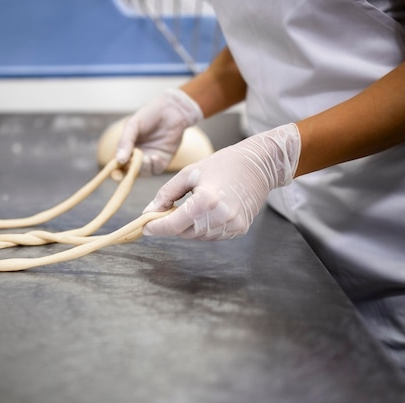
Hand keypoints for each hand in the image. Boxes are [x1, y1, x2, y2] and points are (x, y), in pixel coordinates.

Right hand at [116, 89, 202, 175]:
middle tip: (132, 161)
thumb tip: (119, 160)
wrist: (172, 110)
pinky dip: (153, 166)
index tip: (116, 175)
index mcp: (125, 147)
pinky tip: (154, 157)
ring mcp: (149, 159)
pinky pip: (155, 170)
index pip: (117, 164)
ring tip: (145, 157)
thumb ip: (125, 141)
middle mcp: (136, 156)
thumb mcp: (133, 125)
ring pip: (141, 172)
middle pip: (128, 171)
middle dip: (129, 170)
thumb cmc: (149, 115)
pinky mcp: (162, 161)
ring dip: (141, 168)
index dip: (115, 172)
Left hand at [142, 123, 300, 239]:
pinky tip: (207, 211)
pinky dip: (203, 227)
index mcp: (206, 201)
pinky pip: (212, 235)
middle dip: (171, 225)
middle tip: (165, 212)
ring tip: (191, 206)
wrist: (259, 164)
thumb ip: (167, 194)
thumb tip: (149, 211)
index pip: (173, 225)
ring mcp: (232, 226)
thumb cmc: (224, 163)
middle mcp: (220, 218)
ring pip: (197, 236)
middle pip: (183, 233)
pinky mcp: (239, 230)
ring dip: (188, 226)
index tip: (144, 227)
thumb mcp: (190, 173)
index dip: (156, 228)